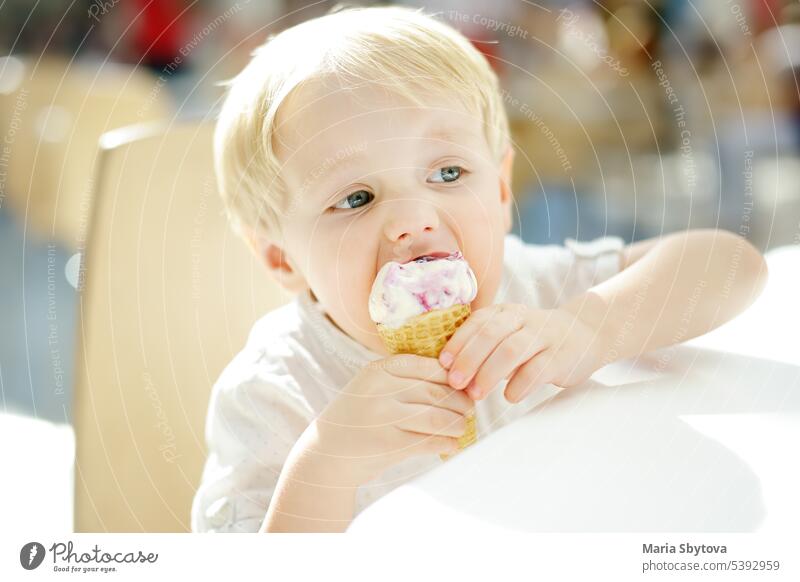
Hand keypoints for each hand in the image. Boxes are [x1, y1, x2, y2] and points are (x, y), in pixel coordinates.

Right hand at [313, 354, 473, 485]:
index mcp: (379, 369)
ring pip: (437, 416)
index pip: (430, 367)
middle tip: (470, 410)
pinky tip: (452, 445)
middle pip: (436, 391)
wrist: (326, 455)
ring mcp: (383, 416)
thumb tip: (457, 381)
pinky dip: (447, 443)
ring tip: (462, 428)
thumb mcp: (373, 388)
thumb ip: (405, 380)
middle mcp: (381, 389)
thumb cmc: (359, 419)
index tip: (464, 387)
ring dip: (458, 424)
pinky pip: (429, 441)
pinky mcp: (388, 444)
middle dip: (460, 402)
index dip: (453, 378)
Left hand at [438, 303, 604, 402]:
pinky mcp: (561, 356)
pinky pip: (537, 369)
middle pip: (491, 335)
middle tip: (455, 383)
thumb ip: (484, 346)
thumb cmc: (535, 340)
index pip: (477, 322)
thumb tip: (450, 372)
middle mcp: (523, 320)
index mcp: (505, 313)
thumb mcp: (509, 333)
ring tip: (476, 394)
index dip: (458, 343)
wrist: (585, 333)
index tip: (443, 364)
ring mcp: (544, 336)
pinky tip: (509, 397)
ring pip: (512, 350)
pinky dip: (520, 385)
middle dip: (469, 359)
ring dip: (489, 373)